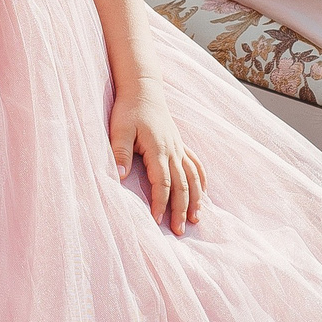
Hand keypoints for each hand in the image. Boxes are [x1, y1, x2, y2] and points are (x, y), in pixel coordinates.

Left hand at [110, 80, 204, 234]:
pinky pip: (196, 164)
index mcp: (158, 149)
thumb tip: (119, 176)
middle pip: (181, 185)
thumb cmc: (128, 110)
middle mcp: (173, 150)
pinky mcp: (180, 144)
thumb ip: (120, 152)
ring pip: (192, 177)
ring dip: (195, 199)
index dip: (160, 203)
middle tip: (180, 231)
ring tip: (197, 219)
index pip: (163, 182)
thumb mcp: (119, 129)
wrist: (143, 89)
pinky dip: (201, 180)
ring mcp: (179, 147)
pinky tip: (203, 194)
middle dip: (181, 209)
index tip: (157, 221)